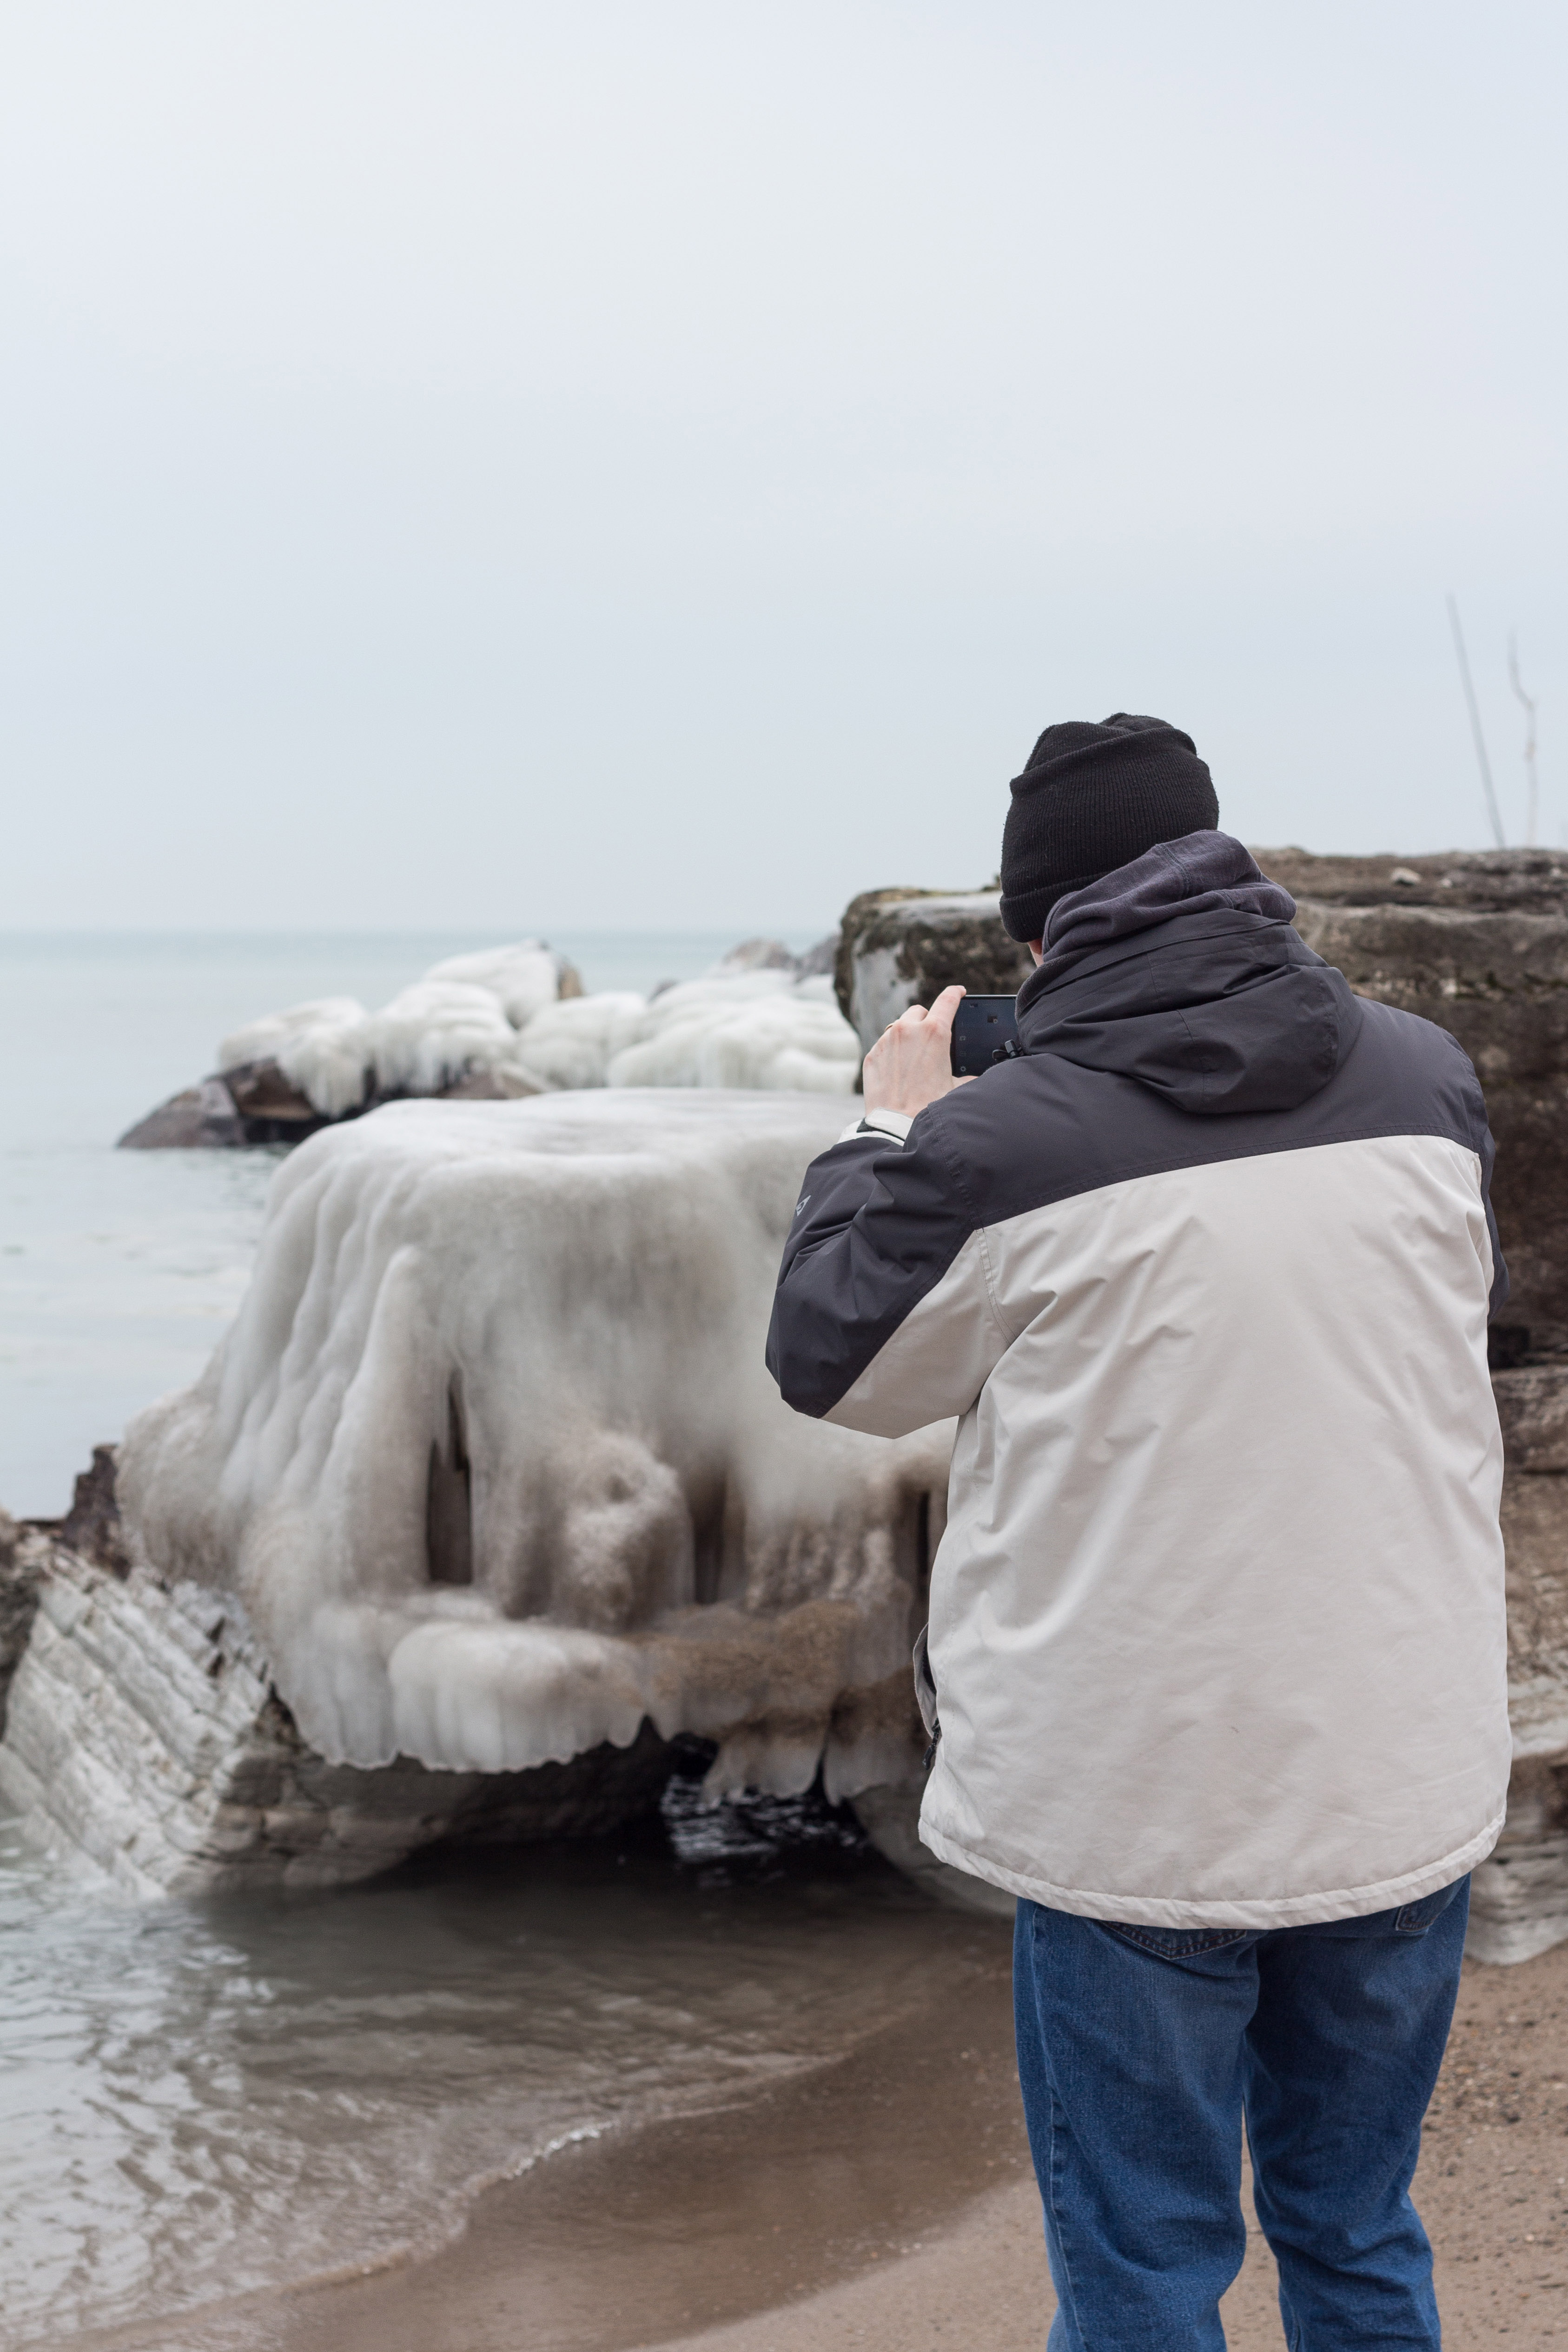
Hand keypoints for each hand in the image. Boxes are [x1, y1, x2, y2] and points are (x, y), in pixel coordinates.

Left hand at [862, 985, 966, 1117]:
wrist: (897, 1125)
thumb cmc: (929, 1107)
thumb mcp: (956, 1087)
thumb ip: (967, 1073)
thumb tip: (974, 1075)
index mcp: (935, 1033)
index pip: (947, 1000)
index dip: (955, 993)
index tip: (958, 992)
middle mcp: (908, 1030)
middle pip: (920, 1012)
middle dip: (927, 1021)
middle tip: (932, 1039)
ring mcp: (886, 1041)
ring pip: (899, 1026)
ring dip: (908, 1035)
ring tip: (914, 1057)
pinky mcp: (872, 1054)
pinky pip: (885, 1044)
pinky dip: (893, 1051)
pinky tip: (899, 1070)